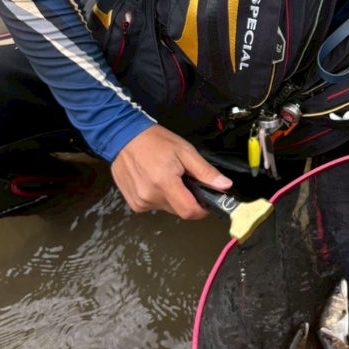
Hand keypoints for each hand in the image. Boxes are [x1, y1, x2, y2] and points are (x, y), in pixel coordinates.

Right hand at [110, 124, 231, 218]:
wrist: (123, 136)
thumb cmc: (155, 141)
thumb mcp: (185, 151)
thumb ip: (205, 171)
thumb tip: (225, 185)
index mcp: (164, 183)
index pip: (189, 212)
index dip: (202, 210)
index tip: (206, 201)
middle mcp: (150, 196)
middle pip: (179, 210)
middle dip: (187, 199)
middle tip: (183, 179)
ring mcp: (140, 202)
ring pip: (167, 209)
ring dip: (172, 198)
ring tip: (167, 177)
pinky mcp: (133, 203)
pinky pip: (154, 206)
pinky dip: (159, 197)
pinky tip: (154, 181)